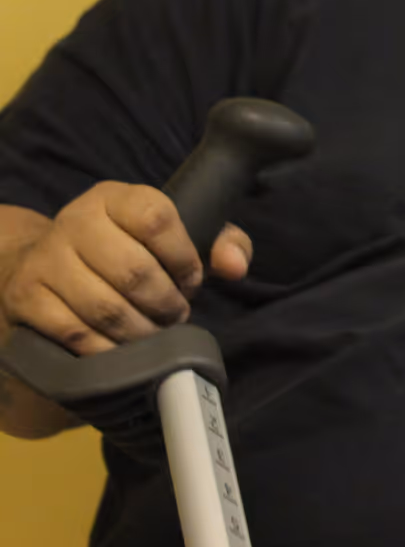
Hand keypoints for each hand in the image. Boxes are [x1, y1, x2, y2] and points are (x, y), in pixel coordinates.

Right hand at [0, 182, 251, 355]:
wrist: (49, 263)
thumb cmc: (128, 249)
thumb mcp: (176, 234)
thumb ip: (220, 242)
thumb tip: (236, 265)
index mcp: (116, 197)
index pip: (157, 219)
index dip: (184, 258)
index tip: (192, 281)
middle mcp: (76, 219)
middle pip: (134, 271)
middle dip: (166, 304)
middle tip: (175, 315)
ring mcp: (46, 258)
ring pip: (105, 307)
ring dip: (140, 331)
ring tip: (154, 333)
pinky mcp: (26, 296)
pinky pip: (75, 333)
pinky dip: (107, 349)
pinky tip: (121, 348)